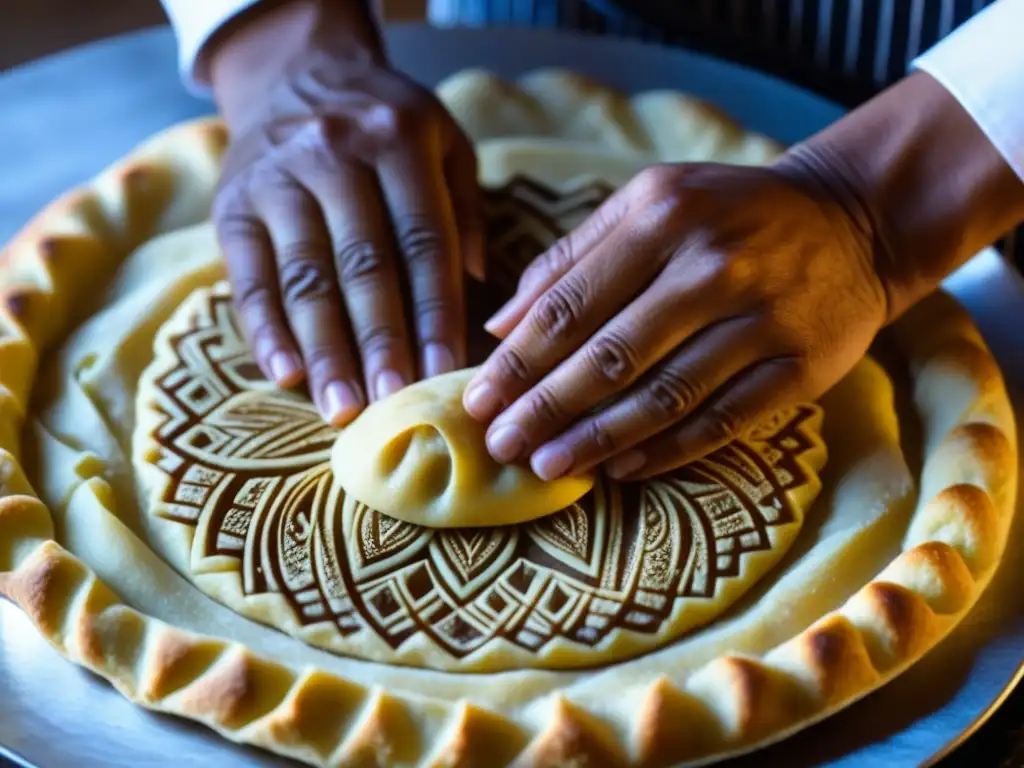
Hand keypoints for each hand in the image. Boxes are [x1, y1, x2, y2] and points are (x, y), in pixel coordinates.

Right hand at [208, 1, 482, 426]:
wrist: (294, 73)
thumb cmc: (385, 123)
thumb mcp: (443, 140)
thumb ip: (464, 208)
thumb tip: (476, 285)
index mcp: (396, 140)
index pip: (422, 239)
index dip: (435, 310)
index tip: (446, 370)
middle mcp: (333, 155)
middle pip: (362, 264)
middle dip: (380, 341)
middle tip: (393, 403)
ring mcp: (276, 181)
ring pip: (304, 278)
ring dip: (325, 350)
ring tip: (343, 408)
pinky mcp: (233, 207)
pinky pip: (249, 278)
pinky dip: (266, 331)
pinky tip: (286, 375)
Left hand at [462, 160, 888, 480]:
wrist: (850, 222)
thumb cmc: (725, 214)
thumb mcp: (649, 203)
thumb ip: (572, 258)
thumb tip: (499, 323)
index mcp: (663, 217)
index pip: (571, 304)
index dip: (518, 361)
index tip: (478, 400)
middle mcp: (713, 267)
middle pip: (611, 356)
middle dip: (546, 408)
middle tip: (501, 445)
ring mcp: (762, 320)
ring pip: (664, 396)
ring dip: (599, 439)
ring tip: (548, 467)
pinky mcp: (800, 367)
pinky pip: (723, 420)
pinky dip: (668, 450)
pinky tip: (623, 469)